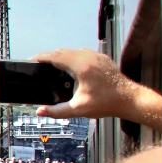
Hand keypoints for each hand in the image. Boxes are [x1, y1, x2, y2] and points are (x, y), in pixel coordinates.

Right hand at [31, 48, 161, 129]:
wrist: (130, 99)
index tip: (31, 59)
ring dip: (62, 55)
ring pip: (73, 51)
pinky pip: (83, 53)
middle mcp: (89, 58)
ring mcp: (97, 57)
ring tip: (53, 64)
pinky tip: (71, 66)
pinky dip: (73, 56)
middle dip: (50, 56)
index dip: (41, 57)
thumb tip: (40, 112)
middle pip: (63, 51)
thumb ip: (57, 111)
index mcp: (81, 67)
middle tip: (39, 63)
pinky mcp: (103, 59)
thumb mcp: (78, 109)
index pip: (56, 57)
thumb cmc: (107, 103)